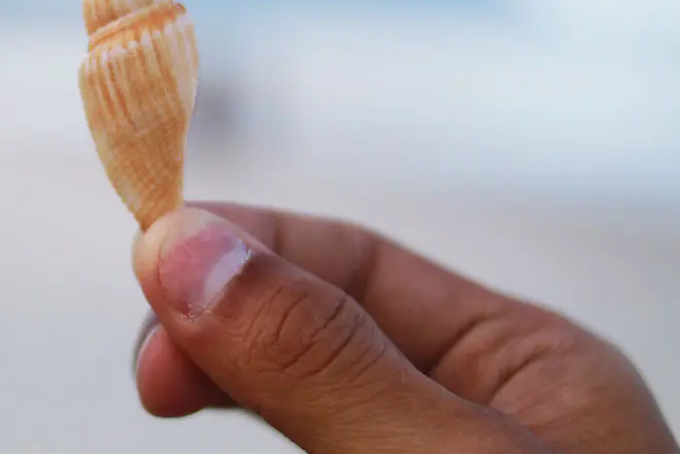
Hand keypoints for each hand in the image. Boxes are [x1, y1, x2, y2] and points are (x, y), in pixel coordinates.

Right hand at [131, 203, 679, 452]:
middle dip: (220, 323)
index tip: (149, 261)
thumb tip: (181, 244)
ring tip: (164, 386)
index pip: (357, 261)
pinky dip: (251, 423)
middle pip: (317, 327)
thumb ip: (325, 363)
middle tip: (149, 366)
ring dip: (222, 378)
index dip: (245, 244)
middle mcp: (482, 417)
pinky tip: (208, 404)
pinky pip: (308, 438)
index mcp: (530, 368)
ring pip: (301, 397)